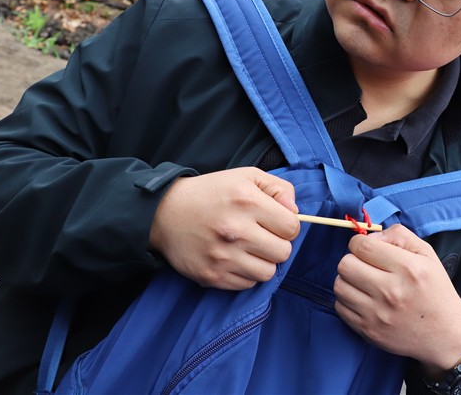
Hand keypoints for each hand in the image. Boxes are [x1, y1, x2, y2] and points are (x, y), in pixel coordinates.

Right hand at [149, 167, 299, 289]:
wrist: (164, 214)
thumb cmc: (211, 193)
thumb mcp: (246, 176)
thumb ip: (279, 189)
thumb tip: (296, 212)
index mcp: (247, 201)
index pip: (292, 227)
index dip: (287, 225)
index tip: (275, 223)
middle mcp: (235, 230)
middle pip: (283, 253)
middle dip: (277, 244)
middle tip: (261, 236)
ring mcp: (223, 256)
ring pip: (267, 272)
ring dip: (263, 261)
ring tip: (248, 248)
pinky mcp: (211, 276)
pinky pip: (247, 284)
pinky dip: (246, 274)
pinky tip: (234, 258)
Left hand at [334, 225, 460, 375]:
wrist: (444, 335)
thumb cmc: (435, 290)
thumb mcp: (427, 254)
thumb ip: (399, 235)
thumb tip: (370, 236)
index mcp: (408, 268)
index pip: (363, 246)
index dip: (359, 242)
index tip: (366, 248)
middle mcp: (391, 291)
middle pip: (345, 265)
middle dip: (352, 260)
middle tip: (365, 265)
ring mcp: (377, 314)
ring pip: (339, 286)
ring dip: (348, 280)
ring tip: (363, 282)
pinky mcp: (368, 331)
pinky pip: (340, 308)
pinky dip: (347, 300)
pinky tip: (363, 299)